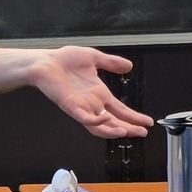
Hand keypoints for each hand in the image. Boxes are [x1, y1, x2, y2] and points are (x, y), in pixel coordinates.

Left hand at [31, 45, 153, 138]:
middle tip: (142, 132)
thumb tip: (129, 66)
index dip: (133, 117)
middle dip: (129, 127)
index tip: (147, 122)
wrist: (45, 62)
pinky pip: (84, 118)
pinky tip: (105, 119)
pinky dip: (95, 121)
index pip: (119, 110)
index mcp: (98, 94)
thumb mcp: (94, 58)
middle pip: (113, 121)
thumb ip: (111, 63)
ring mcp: (81, 107)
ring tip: (126, 132)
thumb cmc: (64, 60)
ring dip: (113, 130)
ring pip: (99, 125)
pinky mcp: (70, 106)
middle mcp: (91, 103)